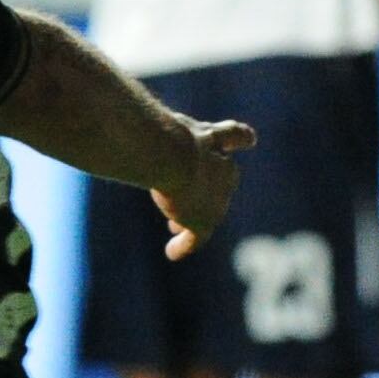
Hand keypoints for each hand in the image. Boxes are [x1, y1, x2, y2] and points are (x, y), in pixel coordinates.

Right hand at [150, 117, 258, 258]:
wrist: (172, 152)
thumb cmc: (158, 132)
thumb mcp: (158, 124)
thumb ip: (152, 128)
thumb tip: (129, 126)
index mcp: (211, 137)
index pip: (233, 136)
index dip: (238, 139)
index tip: (250, 140)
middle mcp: (222, 166)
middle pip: (225, 176)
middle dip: (211, 185)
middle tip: (190, 195)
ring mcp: (217, 196)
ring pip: (210, 209)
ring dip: (192, 217)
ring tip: (174, 227)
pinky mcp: (204, 220)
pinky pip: (196, 238)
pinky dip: (184, 245)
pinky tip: (172, 253)